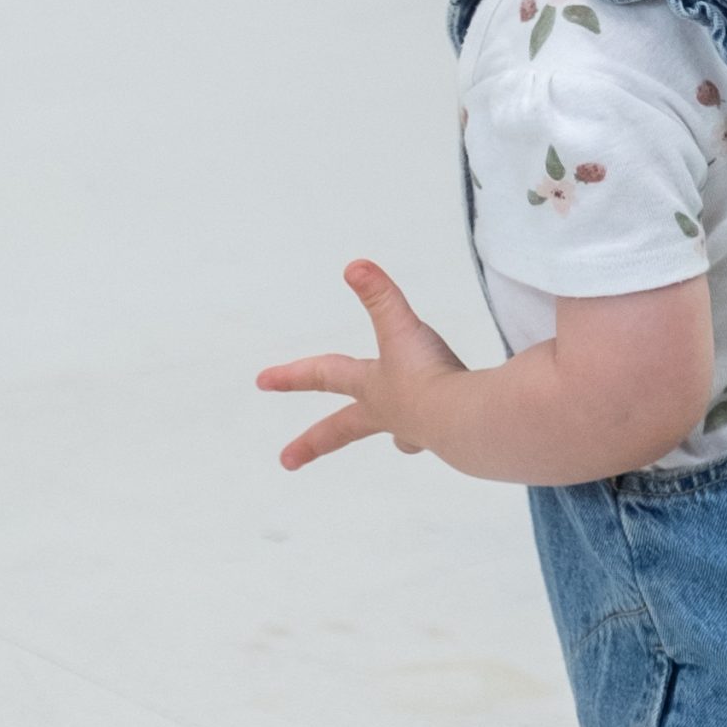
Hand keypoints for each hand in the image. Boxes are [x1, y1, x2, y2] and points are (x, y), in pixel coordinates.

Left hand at [257, 260, 468, 469]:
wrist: (466, 422)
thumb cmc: (429, 377)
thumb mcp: (401, 329)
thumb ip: (381, 296)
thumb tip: (354, 266)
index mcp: (372, 387)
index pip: (323, 374)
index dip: (291, 375)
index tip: (260, 381)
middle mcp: (389, 412)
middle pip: (343, 429)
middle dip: (314, 443)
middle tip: (286, 460)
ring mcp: (419, 429)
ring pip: (401, 435)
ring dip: (399, 436)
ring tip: (403, 444)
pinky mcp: (451, 438)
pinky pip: (443, 434)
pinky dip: (446, 431)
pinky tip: (460, 429)